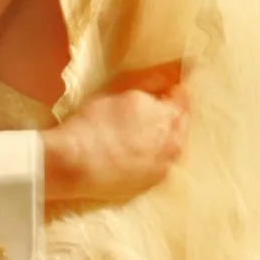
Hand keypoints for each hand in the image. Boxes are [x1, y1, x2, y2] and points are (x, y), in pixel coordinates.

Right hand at [41, 71, 187, 213]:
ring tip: (139, 135)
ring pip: (172, 147)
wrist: (76, 163)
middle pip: (180, 124)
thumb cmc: (94, 122)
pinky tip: (134, 154)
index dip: (173, 92)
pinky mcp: (151, 184)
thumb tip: (171, 75)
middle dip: (169, 115)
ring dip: (163, 138)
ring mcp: (163, 167)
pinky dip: (153, 157)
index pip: (183, 99)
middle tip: (149, 112)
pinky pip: (159, 165)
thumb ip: (149, 80)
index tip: (165, 89)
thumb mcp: (118, 90)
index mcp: (168, 116)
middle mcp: (173, 143)